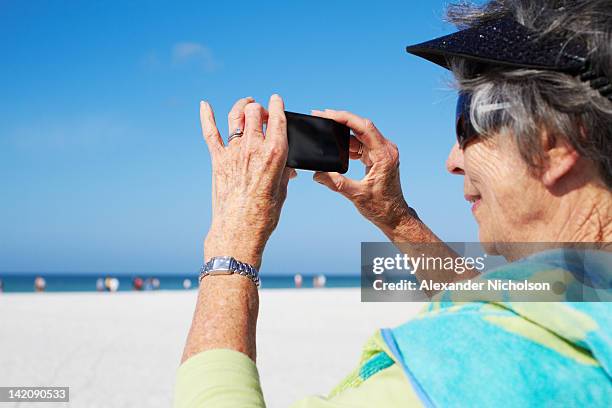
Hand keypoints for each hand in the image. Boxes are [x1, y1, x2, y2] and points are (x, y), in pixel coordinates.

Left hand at [200, 95, 295, 268]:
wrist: (239, 230)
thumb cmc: (264, 215)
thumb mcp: (282, 191)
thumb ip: (283, 173)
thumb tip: (286, 168)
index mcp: (275, 154)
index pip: (277, 119)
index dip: (278, 105)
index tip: (277, 100)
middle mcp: (253, 148)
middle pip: (254, 112)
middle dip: (259, 108)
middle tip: (262, 114)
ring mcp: (233, 152)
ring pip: (235, 117)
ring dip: (241, 107)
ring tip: (245, 105)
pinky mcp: (218, 160)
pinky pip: (210, 133)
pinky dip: (206, 117)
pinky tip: (204, 105)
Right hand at [311, 109, 411, 235]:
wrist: (394, 216)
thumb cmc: (382, 207)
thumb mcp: (356, 195)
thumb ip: (336, 183)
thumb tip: (317, 174)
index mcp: (384, 155)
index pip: (364, 127)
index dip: (345, 118)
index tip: (328, 113)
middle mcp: (386, 150)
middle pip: (361, 127)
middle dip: (341, 121)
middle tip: (322, 116)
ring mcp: (382, 152)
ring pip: (360, 134)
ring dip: (343, 132)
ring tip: (325, 128)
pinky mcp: (378, 157)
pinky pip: (361, 144)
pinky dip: (348, 143)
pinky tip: (335, 145)